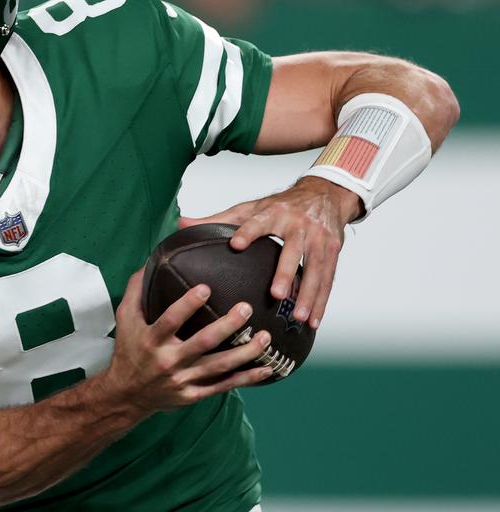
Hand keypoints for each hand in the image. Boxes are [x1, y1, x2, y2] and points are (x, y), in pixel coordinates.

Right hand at [100, 270, 272, 413]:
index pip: (170, 320)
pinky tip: (266, 369)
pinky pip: (223, 386)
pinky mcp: (193, 394)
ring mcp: (182, 379)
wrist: (126, 394)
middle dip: (227, 325)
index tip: (206, 288)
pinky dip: (245, 378)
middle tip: (246, 308)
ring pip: (219, 366)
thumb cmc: (128, 351)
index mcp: (151, 340)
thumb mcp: (125, 319)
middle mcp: (168, 360)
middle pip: (203, 342)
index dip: (188, 304)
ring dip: (245, 352)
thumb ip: (136, 291)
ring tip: (264, 337)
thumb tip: (150, 263)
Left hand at [179, 176, 361, 328]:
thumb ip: (217, 219)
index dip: (248, 231)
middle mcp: (299, 225)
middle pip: (292, 251)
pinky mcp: (333, 250)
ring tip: (299, 318)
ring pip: (316, 269)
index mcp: (274, 212)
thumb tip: (181, 225)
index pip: (259, 221)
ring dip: (309, 295)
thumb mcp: (250, 207)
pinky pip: (328, 278)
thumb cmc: (281, 205)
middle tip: (276, 295)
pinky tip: (313, 320)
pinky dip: (322, 300)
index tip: (236, 244)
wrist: (324, 194)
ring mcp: (319, 238)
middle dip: (286, 273)